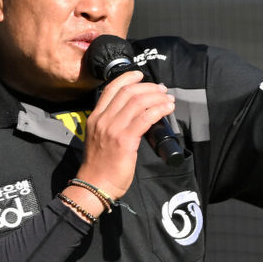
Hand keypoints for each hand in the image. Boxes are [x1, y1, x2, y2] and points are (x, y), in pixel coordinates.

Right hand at [73, 70, 174, 201]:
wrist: (94, 186)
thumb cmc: (99, 168)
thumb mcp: (98, 140)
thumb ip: (109, 126)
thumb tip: (131, 119)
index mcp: (95, 118)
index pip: (111, 89)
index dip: (127, 78)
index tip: (140, 75)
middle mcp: (103, 120)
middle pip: (128, 93)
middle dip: (148, 87)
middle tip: (162, 89)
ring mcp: (113, 129)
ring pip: (138, 102)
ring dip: (157, 98)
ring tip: (168, 99)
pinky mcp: (125, 140)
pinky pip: (145, 118)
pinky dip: (159, 110)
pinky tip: (167, 109)